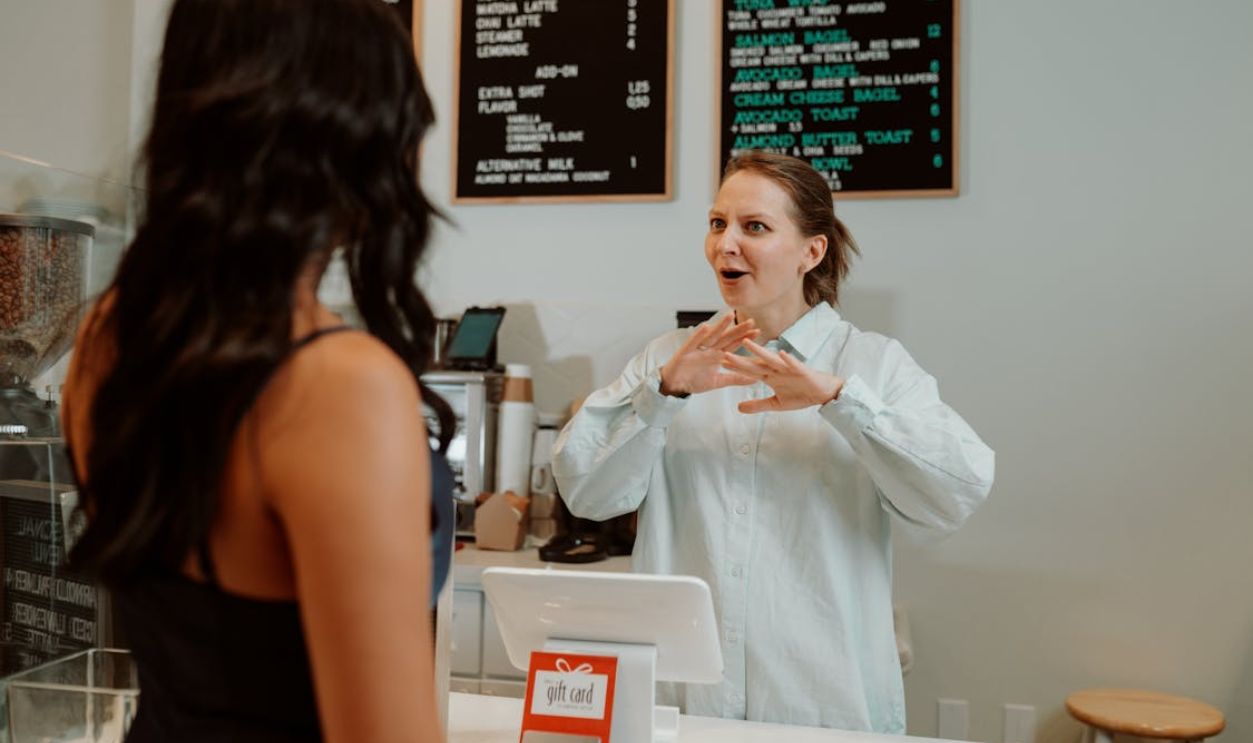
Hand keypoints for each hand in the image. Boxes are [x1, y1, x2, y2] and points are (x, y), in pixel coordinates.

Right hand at [659, 314, 759, 395]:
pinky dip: (698, 335)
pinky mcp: (685, 352)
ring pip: (711, 336)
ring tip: (730, 315)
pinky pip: (692, 342)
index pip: (733, 344)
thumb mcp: (718, 381)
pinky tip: (705, 326)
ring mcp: (697, 349)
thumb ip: (736, 379)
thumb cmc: (694, 380)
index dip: (745, 337)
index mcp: (717, 354)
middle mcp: (708, 349)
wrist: (674, 386)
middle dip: (738, 330)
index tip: (758, 331)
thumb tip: (755, 379)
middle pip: (726, 337)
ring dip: (720, 326)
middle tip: (751, 321)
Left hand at [720, 338, 843, 412]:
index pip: (749, 371)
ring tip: (747, 342)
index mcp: (770, 376)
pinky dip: (788, 360)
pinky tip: (782, 354)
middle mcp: (776, 369)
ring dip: (759, 351)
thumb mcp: (776, 404)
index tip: (719, 363)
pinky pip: (794, 364)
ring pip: (771, 358)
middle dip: (740, 359)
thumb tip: (738, 408)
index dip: (735, 367)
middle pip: (755, 363)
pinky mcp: (802, 370)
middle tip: (723, 352)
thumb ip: (757, 405)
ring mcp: (788, 368)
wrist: (823, 393)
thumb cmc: (801, 395)